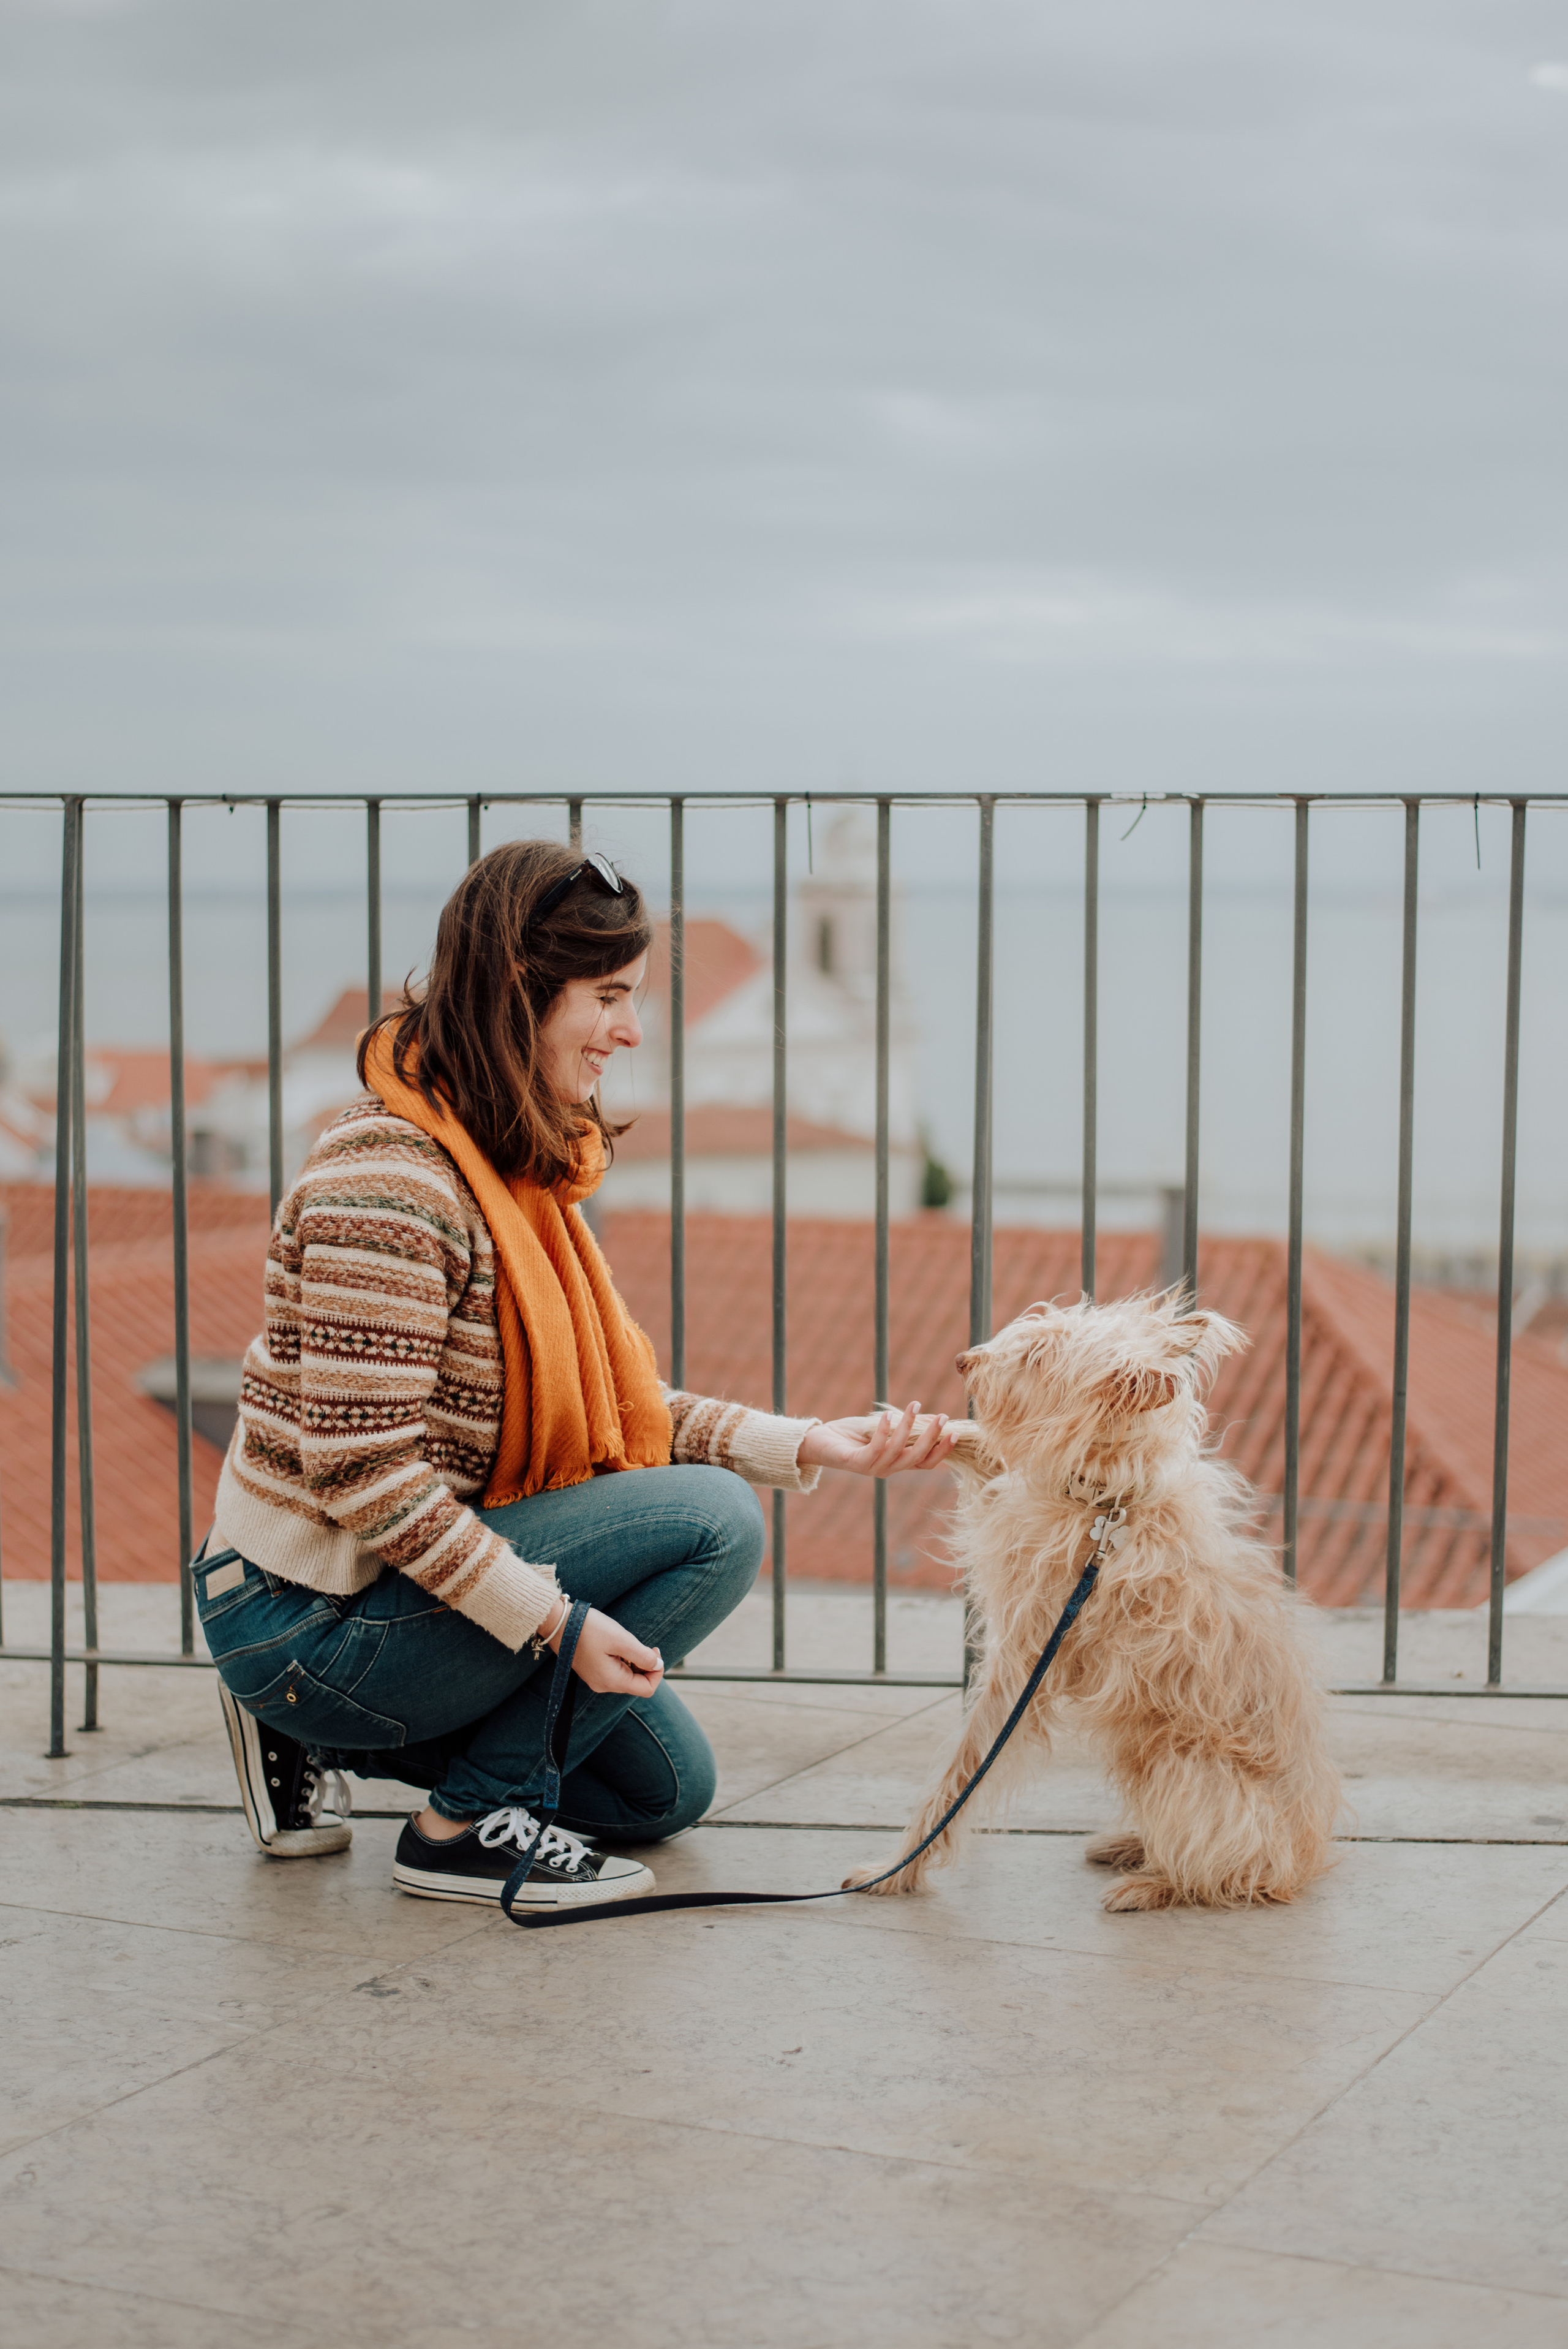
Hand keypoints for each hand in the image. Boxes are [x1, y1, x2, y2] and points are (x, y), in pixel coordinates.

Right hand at [547, 1605, 663, 1696]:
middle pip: (637, 1683)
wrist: (559, 1623)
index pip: (647, 1689)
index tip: (655, 1651)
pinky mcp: (592, 1671)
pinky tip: (617, 1645)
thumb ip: (642, 1655)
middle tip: (646, 1645)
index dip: (657, 1672)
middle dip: (646, 1665)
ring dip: (635, 1662)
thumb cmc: (589, 1629)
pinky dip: (623, 1660)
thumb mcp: (621, 1639)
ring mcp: (596, 1679)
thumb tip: (658, 1665)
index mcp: (612, 1681)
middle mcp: (604, 1685)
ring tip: (628, 1643)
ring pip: (627, 1677)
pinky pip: (615, 1671)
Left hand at [796, 1401, 957, 1477]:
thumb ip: (907, 1426)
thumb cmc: (853, 1434)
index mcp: (897, 1463)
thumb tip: (935, 1418)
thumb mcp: (885, 1427)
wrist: (819, 1442)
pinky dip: (883, 1432)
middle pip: (918, 1458)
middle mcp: (888, 1469)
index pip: (927, 1462)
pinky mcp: (856, 1463)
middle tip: (943, 1417)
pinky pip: (875, 1449)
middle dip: (932, 1438)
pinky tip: (887, 1415)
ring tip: (914, 1405)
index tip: (955, 1432)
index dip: (942, 1450)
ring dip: (908, 1427)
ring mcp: (873, 1468)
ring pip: (898, 1451)